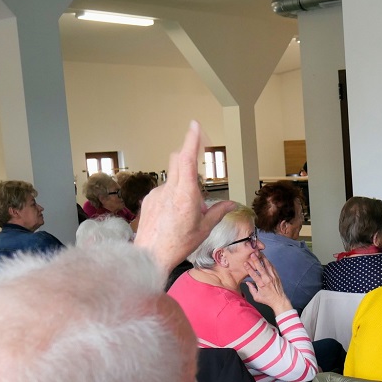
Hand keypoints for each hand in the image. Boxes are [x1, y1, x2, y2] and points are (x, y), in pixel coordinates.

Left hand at [134, 121, 235, 273]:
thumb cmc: (177, 244)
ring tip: (186, 211)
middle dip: (188, 155)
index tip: (195, 126)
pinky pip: (164, 190)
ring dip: (182, 184)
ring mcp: (157, 194)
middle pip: (177, 161)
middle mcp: (169, 191)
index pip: (186, 160)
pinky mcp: (149, 200)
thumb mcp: (204, 229)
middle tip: (197, 160)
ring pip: (172, 179)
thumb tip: (232, 204)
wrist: (149, 256)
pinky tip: (174, 215)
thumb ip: (219, 212)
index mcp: (185, 196)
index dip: (191, 141)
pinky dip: (172, 195)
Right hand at [244, 252, 292, 315]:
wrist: (279, 300)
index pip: (254, 275)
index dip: (249, 268)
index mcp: (261, 284)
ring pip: (268, 265)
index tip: (245, 263)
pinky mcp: (276, 276)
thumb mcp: (256, 297)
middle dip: (256, 260)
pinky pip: (272, 267)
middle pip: (261, 268)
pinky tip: (266, 259)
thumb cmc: (267, 299)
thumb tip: (247, 282)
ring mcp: (273, 277)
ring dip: (263, 259)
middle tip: (252, 254)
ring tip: (259, 253)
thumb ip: (251, 289)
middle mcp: (267, 279)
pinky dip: (269, 262)